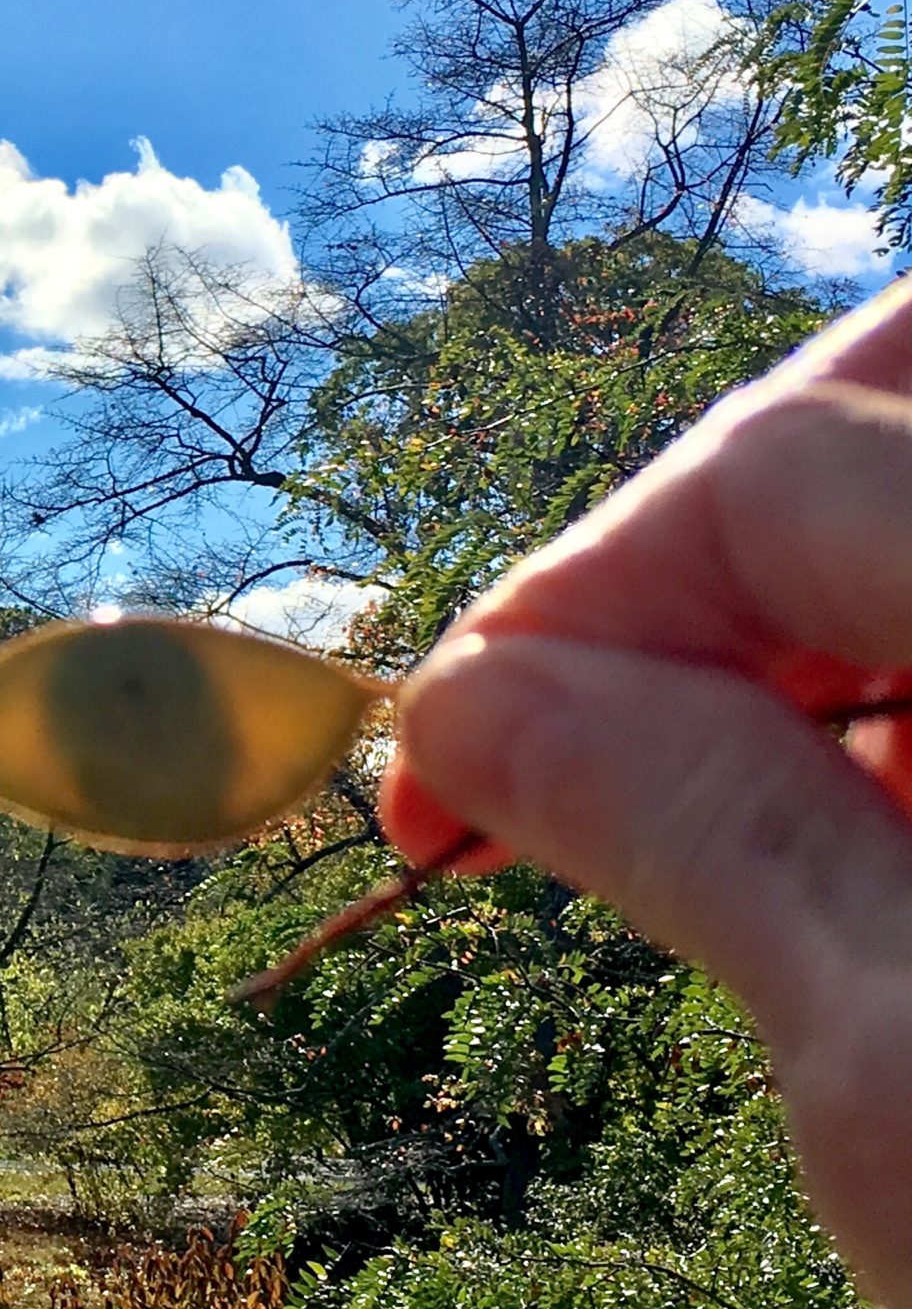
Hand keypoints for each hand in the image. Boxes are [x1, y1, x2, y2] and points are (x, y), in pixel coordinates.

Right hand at [382, 274, 911, 1308]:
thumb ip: (701, 831)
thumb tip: (478, 706)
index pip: (809, 476)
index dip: (583, 586)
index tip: (443, 746)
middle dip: (727, 522)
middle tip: (588, 704)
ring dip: (815, 599)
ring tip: (728, 783)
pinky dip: (911, 664)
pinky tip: (881, 806)